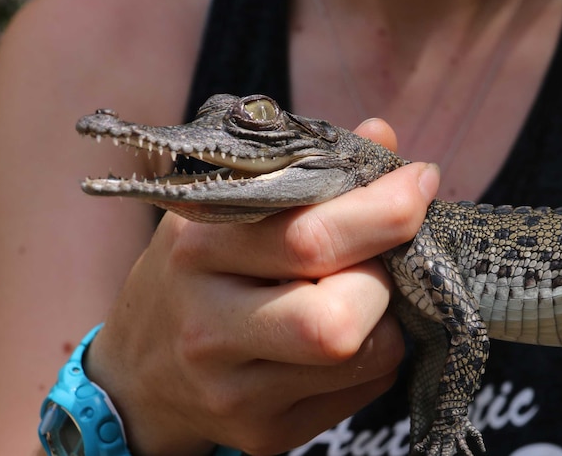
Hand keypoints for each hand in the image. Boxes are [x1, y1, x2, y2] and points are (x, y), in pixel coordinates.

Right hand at [84, 119, 440, 455]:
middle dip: (385, 281)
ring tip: (361, 295)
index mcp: (199, 250)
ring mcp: (234, 391)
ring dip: (388, 319)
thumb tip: (382, 136)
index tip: (420, 181)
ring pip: (364, 358)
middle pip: (338, 320)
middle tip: (377, 259)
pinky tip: (345, 337)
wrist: (140, 373)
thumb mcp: (228, 209)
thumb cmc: (196, 275)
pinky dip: (376, 356)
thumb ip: (305, 170)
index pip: (308, 237)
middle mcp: (208, 326)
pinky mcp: (263, 434)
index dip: (384, 211)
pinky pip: (364, 391)